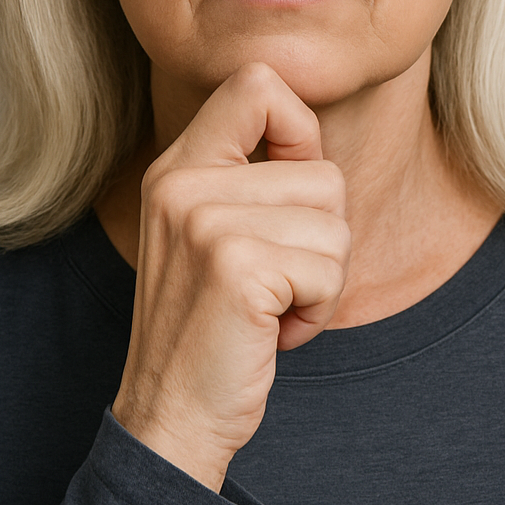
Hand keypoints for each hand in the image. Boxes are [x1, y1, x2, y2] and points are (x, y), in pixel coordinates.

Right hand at [110, 63, 350, 491]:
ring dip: (322, 281)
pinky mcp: (237, 266)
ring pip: (335, 225)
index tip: (291, 193)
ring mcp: (206, 221)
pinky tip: (272, 332)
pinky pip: (330, 270)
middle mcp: (184, 182)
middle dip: (321, 239)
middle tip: (272, 284)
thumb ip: (249, 177)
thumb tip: (312, 128)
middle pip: (323, 174)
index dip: (300, 132)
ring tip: (269, 309)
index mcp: (178, 165)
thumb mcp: (211, 233)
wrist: (169, 420)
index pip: (257, 84)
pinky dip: (317, 312)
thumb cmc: (211, 328)